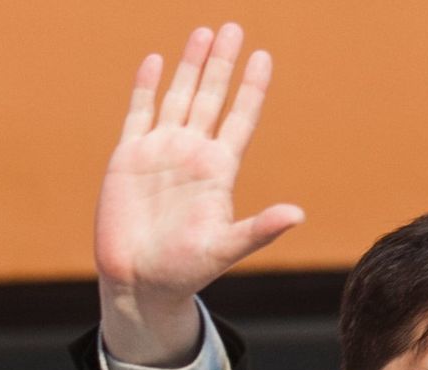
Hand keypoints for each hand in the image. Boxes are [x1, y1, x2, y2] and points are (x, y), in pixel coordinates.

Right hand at [95, 23, 303, 364]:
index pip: (240, 118)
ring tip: (204, 32)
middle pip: (211, 98)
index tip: (264, 57)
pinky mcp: (128, 158)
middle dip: (222, 64)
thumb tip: (298, 214)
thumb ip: (258, 229)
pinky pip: (139, 113)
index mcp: (219, 171)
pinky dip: (146, 87)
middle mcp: (192, 155)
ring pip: (178, 98)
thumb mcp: (225, 249)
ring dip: (190, 66)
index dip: (251, 88)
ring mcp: (160, 153)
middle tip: (235, 28)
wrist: (138, 283)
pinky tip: (155, 61)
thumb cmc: (185, 271)